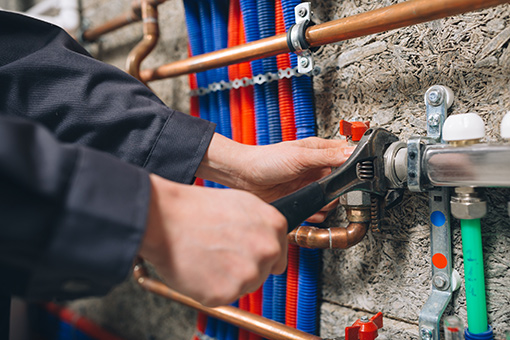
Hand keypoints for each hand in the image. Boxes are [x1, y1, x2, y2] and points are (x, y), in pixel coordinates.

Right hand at [139, 174, 287, 306]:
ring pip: (244, 287)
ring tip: (207, 257)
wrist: (165, 219)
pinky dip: (210, 288)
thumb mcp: (241, 202)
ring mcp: (249, 272)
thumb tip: (269, 238)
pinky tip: (200, 268)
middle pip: (262, 273)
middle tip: (219, 253)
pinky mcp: (227, 292)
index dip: (259, 255)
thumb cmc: (196, 208)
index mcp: (274, 225)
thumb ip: (261, 224)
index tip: (245, 253)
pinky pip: (222, 297)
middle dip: (243, 267)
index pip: (279, 255)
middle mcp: (267, 249)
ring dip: (227, 278)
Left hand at [196, 134, 354, 222]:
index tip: (351, 177)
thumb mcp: (299, 156)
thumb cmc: (265, 160)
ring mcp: (310, 185)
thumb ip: (327, 157)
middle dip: (336, 191)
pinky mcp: (302, 199)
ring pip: (332, 200)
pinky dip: (314, 214)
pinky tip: (305, 208)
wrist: (243, 178)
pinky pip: (318, 211)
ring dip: (324, 204)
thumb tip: (352, 153)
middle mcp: (317, 168)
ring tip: (311, 198)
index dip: (353, 168)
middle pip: (342, 184)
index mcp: (320, 151)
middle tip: (325, 191)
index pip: (348, 157)